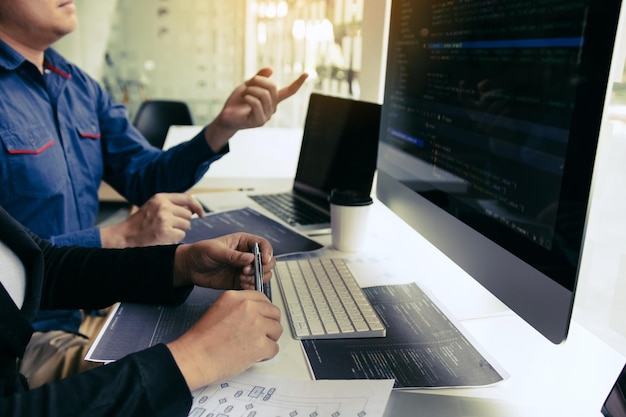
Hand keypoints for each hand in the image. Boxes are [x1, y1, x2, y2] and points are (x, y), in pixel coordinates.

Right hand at [100, 193, 204, 247]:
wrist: (124, 237)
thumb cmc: (139, 223)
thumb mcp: (153, 206)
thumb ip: (170, 204)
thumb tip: (193, 206)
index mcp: (160, 198)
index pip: (187, 198)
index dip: (197, 206)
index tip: (201, 214)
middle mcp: (163, 206)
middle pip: (188, 214)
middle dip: (183, 222)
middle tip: (170, 226)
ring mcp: (164, 219)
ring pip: (186, 225)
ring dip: (179, 230)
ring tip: (165, 231)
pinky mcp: (165, 232)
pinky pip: (181, 235)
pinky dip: (175, 238)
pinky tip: (164, 237)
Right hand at [167, 289, 281, 390]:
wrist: (195, 358)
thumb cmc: (201, 341)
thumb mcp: (219, 310)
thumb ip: (238, 307)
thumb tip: (255, 312)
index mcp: (236, 297)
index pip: (262, 297)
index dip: (264, 311)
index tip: (263, 317)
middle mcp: (248, 308)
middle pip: (274, 312)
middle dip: (269, 324)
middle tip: (260, 334)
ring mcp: (256, 325)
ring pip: (277, 330)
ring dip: (269, 339)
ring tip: (253, 346)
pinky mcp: (261, 344)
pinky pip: (274, 348)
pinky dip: (266, 355)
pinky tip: (253, 356)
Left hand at [173, 232, 274, 289]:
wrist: (190, 268)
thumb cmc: (201, 252)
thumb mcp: (215, 251)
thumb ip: (233, 256)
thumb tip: (250, 258)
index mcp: (244, 242)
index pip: (263, 245)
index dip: (267, 252)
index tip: (264, 261)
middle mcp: (247, 255)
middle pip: (268, 261)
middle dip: (261, 268)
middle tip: (247, 271)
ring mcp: (245, 269)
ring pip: (263, 274)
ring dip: (256, 278)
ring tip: (242, 278)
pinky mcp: (241, 281)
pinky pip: (253, 285)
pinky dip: (251, 286)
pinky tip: (241, 284)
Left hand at [204, 68, 308, 150]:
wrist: (226, 117)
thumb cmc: (237, 102)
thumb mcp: (248, 85)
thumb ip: (258, 77)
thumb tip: (271, 69)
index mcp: (272, 100)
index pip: (289, 92)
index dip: (298, 83)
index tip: (307, 73)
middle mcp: (273, 108)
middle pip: (272, 87)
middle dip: (257, 80)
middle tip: (247, 85)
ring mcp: (267, 116)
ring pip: (263, 94)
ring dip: (250, 90)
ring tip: (243, 94)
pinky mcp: (260, 121)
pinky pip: (256, 103)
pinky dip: (248, 97)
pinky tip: (244, 100)